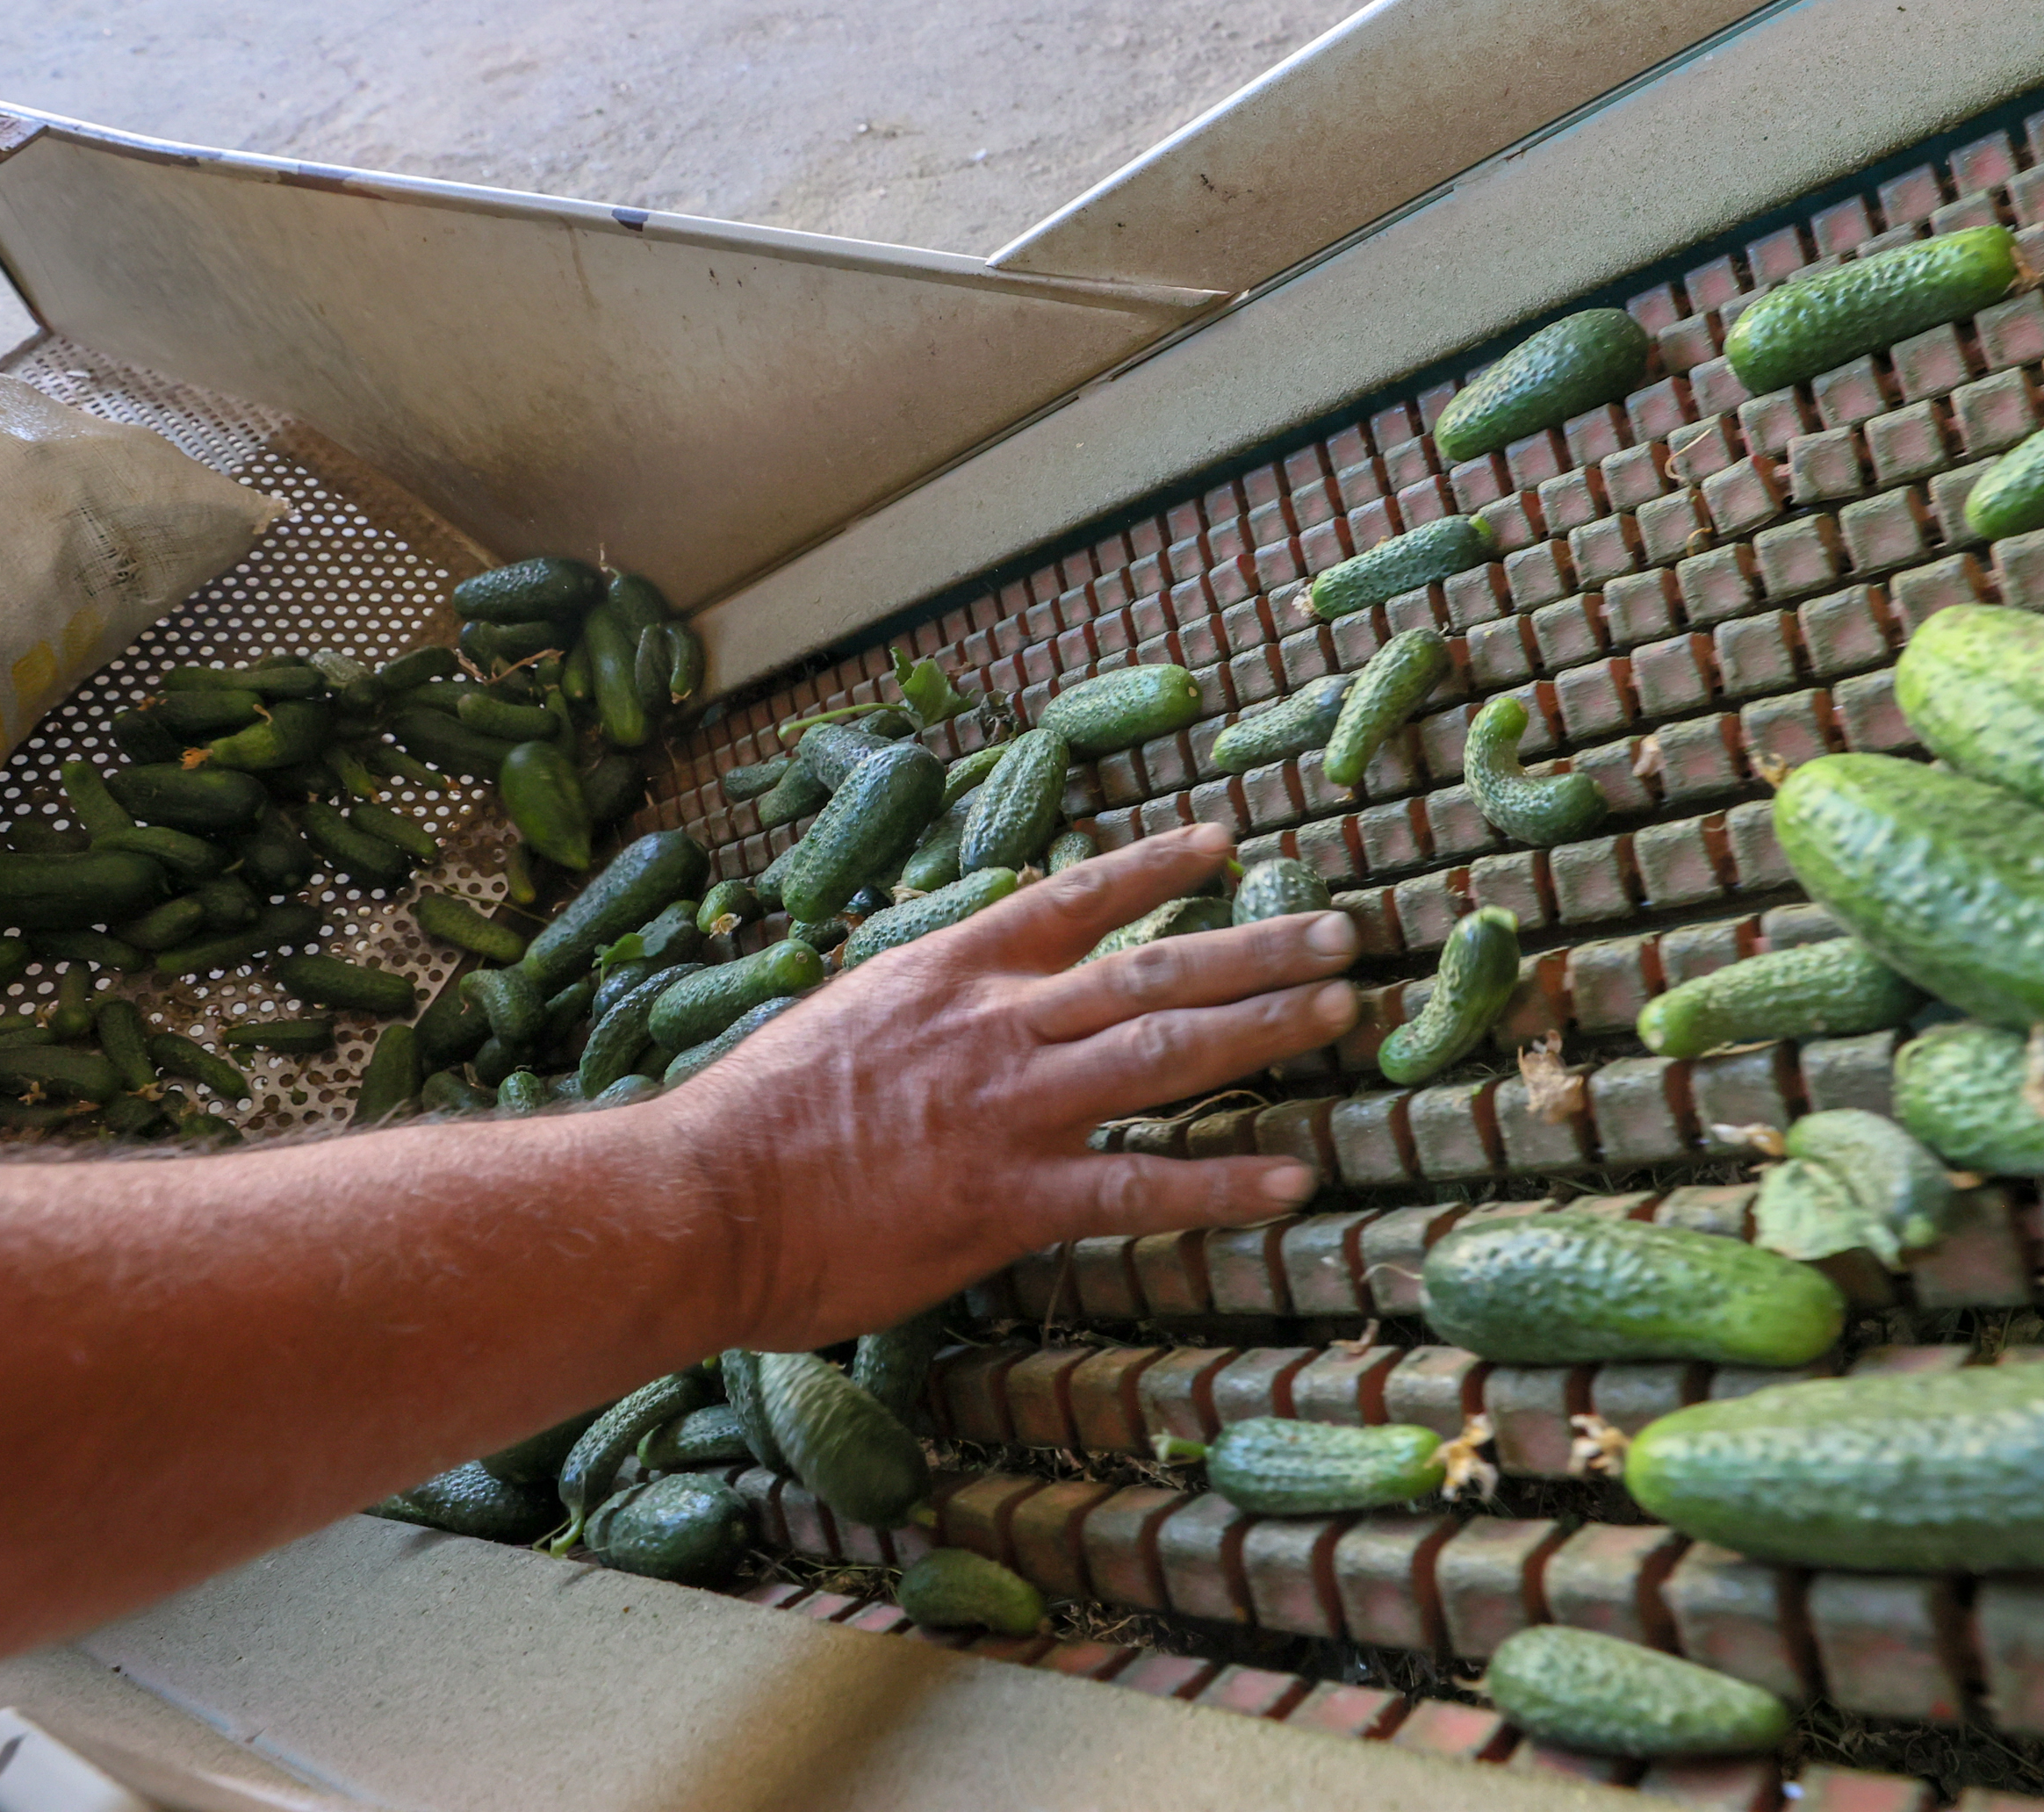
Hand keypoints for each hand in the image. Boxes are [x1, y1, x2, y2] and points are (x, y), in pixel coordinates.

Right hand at [669, 822, 1354, 1346]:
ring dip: (1263, 1030)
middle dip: (1256, 948)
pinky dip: (1222, 1183)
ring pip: (1163, 1055)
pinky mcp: (1010, 1200)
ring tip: (1342, 1014)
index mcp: (948, 972)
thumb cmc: (753, 1122)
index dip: (1156, 868)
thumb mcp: (843, 1019)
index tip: (1223, 841)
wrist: (701, 1201)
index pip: (1072, 899)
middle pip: (1152, 971)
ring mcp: (1009, 1111)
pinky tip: (1293, 1178)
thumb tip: (966, 987)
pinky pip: (1139, 1186)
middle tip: (1342, 934)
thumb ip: (922, 1003)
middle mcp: (994, 1026)